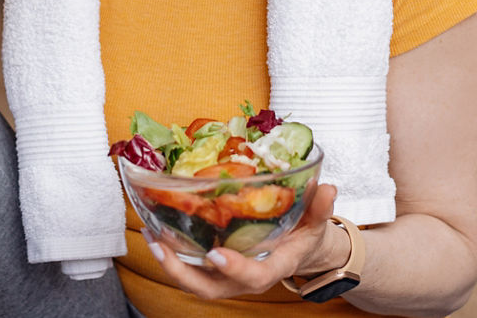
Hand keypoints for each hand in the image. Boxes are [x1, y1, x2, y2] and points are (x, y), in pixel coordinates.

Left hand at [144, 184, 340, 300]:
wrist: (297, 249)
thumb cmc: (304, 236)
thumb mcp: (317, 222)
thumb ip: (320, 208)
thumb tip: (326, 188)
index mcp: (272, 268)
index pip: (253, 278)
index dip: (235, 269)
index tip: (217, 254)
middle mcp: (244, 277)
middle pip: (211, 288)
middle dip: (184, 273)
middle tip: (162, 247)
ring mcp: (226, 275)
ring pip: (194, 280)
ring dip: (169, 262)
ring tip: (150, 236)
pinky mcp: (214, 267)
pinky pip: (189, 267)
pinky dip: (170, 252)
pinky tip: (154, 230)